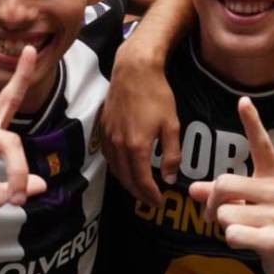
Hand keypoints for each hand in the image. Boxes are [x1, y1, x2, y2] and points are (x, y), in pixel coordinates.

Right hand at [102, 36, 180, 205]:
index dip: (150, 195)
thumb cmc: (156, 95)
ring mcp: (108, 136)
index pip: (142, 181)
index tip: (159, 202)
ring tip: (139, 187)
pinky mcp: (103, 128)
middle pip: (126, 179)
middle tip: (150, 200)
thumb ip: (171, 154)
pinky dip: (117, 168)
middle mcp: (118, 145)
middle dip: (138, 193)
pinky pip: (108, 156)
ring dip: (127, 182)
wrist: (134, 70)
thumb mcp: (171, 125)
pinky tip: (125, 167)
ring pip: (115, 169)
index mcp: (136, 147)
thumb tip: (169, 178)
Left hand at [189, 97, 273, 273]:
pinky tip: (250, 243)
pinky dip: (233, 241)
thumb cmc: (273, 228)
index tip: (243, 101)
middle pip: (224, 184)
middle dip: (212, 203)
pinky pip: (233, 234)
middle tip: (214, 216)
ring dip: (225, 226)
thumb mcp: (251, 206)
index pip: (262, 144)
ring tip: (244, 230)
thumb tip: (193, 188)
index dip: (252, 122)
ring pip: (225, 213)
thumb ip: (223, 195)